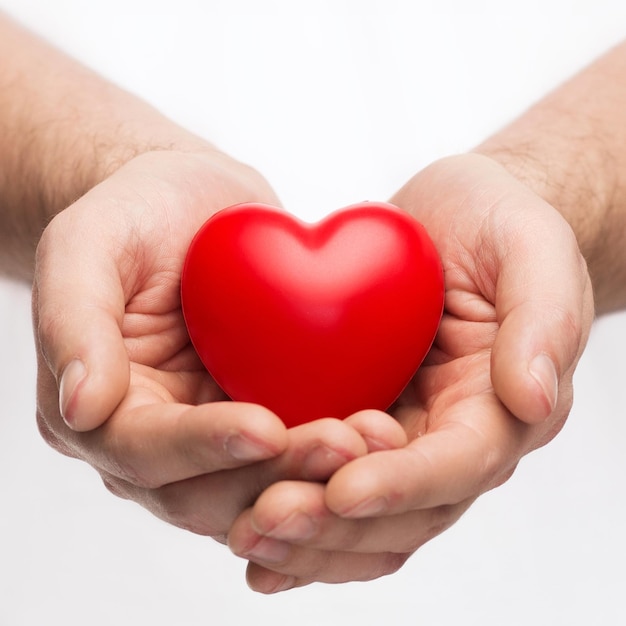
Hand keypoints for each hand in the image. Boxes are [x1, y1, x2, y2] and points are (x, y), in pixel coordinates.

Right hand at [33, 148, 407, 537]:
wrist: (192, 205)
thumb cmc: (134, 214)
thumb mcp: (86, 243)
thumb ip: (73, 320)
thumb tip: (81, 407)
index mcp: (101, 411)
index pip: (143, 451)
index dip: (201, 447)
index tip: (264, 427)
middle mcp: (154, 439)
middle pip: (208, 490)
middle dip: (276, 474)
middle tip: (343, 444)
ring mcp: (211, 433)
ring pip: (260, 485)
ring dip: (315, 474)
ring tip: (372, 442)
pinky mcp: (261, 414)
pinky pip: (294, 451)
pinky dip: (333, 454)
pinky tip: (378, 430)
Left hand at [227, 153, 594, 591]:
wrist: (451, 216)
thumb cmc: (495, 222)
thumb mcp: (531, 245)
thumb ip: (544, 317)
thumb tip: (534, 398)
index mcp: (498, 405)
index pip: (458, 464)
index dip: (403, 483)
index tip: (343, 489)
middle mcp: (449, 435)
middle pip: (401, 510)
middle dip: (336, 523)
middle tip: (268, 518)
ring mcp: (400, 432)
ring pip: (358, 511)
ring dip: (306, 532)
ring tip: (246, 530)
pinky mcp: (355, 414)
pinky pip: (323, 474)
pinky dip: (289, 503)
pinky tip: (244, 521)